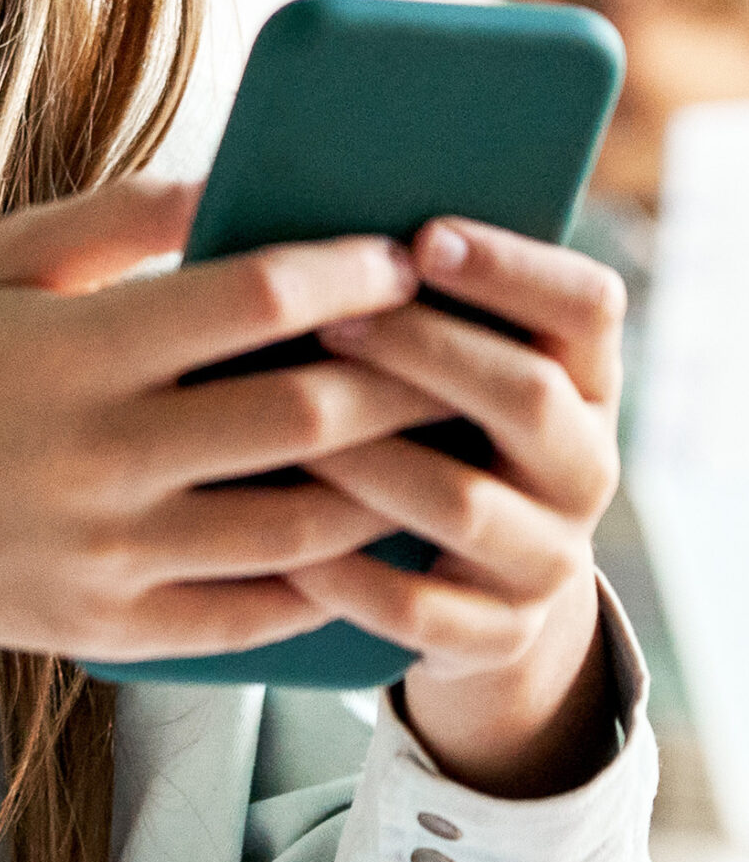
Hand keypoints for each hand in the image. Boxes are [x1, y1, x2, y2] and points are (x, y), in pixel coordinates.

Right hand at [0, 180, 435, 806]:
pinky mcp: (116, 628)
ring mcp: (109, 556)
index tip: (402, 252)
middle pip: (298, 421)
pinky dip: (332, 578)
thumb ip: (119, 215)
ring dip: (391, 482)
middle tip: (464, 348)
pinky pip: (257, 614)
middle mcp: (95, 459)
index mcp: (70, 354)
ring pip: (300, 528)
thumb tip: (241, 179)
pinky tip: (376, 533)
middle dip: (403, 378)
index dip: (342, 273)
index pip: (244, 301)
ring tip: (445, 442)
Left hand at [296, 218, 624, 797]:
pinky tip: (274, 538)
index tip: (421, 238)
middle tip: (329, 322)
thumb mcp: (447, 364)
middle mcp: (583, 464)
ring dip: (368, 457)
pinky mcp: (496, 634)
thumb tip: (316, 227)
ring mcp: (547, 556)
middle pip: (526, 394)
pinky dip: (340, 572)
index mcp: (583, 378)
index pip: (587, 304)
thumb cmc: (427, 430)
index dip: (511, 267)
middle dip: (422, 350)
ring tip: (282, 422)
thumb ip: (414, 300)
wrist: (468, 582)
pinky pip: (414, 606)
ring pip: (461, 501)